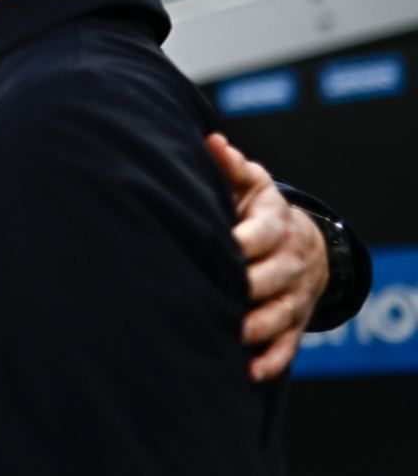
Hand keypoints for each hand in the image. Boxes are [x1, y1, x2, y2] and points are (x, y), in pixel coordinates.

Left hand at [205, 133, 328, 381]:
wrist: (302, 242)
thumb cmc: (258, 210)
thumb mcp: (250, 185)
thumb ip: (231, 167)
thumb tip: (212, 142)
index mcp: (275, 226)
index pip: (260, 236)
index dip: (239, 243)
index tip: (217, 249)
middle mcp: (288, 262)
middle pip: (270, 278)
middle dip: (246, 288)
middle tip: (217, 295)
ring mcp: (293, 294)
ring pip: (279, 314)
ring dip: (256, 327)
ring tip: (230, 334)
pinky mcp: (293, 321)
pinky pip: (286, 345)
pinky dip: (270, 361)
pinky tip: (247, 371)